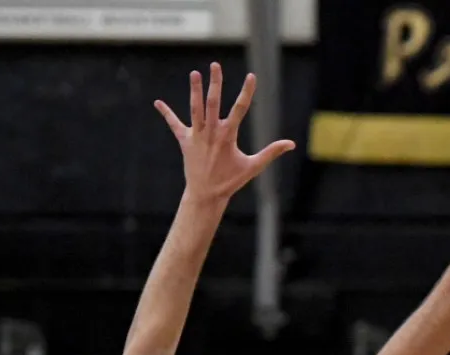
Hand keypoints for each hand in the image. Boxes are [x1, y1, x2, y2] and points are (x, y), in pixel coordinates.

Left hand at [155, 62, 295, 204]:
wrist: (206, 194)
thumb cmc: (231, 180)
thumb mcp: (253, 167)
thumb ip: (271, 152)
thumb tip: (291, 144)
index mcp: (228, 136)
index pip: (240, 108)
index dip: (247, 91)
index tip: (252, 76)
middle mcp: (211, 132)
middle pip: (213, 102)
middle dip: (215, 83)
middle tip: (215, 65)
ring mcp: (196, 135)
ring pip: (195, 108)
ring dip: (194, 90)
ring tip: (194, 73)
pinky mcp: (185, 141)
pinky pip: (174, 124)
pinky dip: (166, 114)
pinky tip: (157, 103)